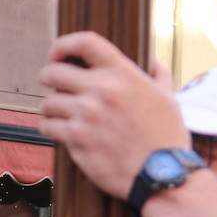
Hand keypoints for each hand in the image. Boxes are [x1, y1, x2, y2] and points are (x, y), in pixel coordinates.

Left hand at [38, 31, 190, 200]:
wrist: (162, 174)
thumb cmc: (166, 137)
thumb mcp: (168, 98)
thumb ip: (158, 75)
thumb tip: (151, 61)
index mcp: (123, 74)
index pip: (85, 42)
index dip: (64, 44)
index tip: (57, 54)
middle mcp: (101, 90)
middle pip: (54, 72)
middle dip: (49, 77)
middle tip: (52, 86)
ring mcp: (86, 115)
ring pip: (48, 102)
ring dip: (51, 108)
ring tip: (59, 114)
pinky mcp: (76, 140)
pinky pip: (49, 127)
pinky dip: (50, 128)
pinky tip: (59, 131)